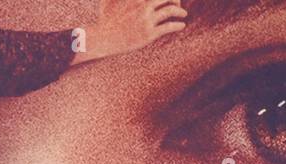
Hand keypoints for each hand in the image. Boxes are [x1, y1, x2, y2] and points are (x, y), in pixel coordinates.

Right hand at [73, 0, 189, 65]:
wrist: (102, 39)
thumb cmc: (105, 20)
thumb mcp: (108, 0)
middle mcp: (143, 6)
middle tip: (177, 5)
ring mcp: (146, 20)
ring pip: (170, 10)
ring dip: (180, 12)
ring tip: (183, 15)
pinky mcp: (148, 34)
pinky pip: (168, 27)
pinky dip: (177, 25)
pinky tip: (181, 26)